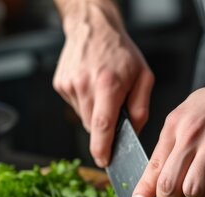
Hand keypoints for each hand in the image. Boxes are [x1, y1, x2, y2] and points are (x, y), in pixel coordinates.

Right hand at [53, 0, 153, 166]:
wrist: (93, 27)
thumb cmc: (122, 52)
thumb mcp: (143, 77)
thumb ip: (141, 108)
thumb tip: (134, 132)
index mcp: (108, 84)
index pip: (102, 125)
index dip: (102, 148)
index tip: (104, 161)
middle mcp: (85, 85)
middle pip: (93, 125)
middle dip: (104, 129)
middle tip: (113, 111)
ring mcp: (70, 85)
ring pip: (83, 118)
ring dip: (94, 115)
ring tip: (103, 93)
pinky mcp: (60, 85)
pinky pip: (75, 107)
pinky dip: (85, 104)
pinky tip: (91, 87)